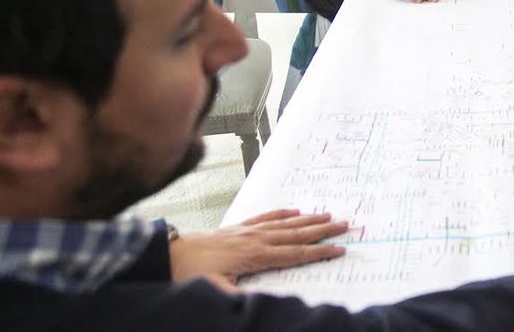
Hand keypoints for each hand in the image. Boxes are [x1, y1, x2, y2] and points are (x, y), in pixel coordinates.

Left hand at [169, 209, 347, 290]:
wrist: (168, 253)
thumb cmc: (190, 272)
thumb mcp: (214, 288)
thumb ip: (238, 296)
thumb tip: (261, 302)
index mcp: (256, 255)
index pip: (295, 253)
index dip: (319, 252)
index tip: (340, 249)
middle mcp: (256, 239)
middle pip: (297, 233)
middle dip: (323, 230)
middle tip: (345, 224)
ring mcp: (248, 231)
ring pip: (285, 223)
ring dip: (309, 219)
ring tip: (328, 214)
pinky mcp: (238, 227)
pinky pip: (266, 217)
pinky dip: (283, 213)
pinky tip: (294, 210)